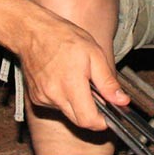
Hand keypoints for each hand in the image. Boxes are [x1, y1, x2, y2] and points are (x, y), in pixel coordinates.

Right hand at [18, 11, 127, 131]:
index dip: (102, 122)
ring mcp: (43, 98)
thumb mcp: (94, 54)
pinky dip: (63, 98)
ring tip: (75, 80)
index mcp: (71, 85)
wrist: (31, 32)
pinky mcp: (35, 97)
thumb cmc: (63, 38)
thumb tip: (121, 100)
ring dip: (76, 104)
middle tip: (94, 92)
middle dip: (91, 113)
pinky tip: (62, 80)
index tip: (108, 115)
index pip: (88, 121)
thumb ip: (107, 81)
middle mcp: (55, 96)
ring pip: (67, 113)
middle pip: (78, 120)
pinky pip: (55, 106)